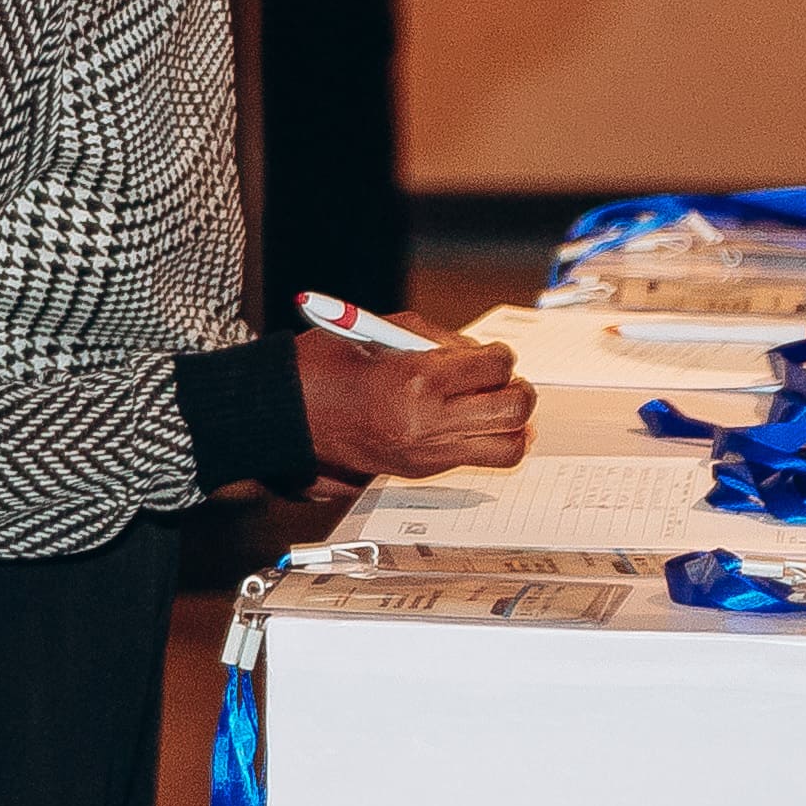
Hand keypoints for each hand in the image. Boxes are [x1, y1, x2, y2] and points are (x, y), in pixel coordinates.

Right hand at [301, 328, 531, 482]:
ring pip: (507, 448)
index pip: (494, 368)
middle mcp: (427, 422)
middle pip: (513, 411)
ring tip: (497, 406)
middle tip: (505, 381)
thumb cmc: (325, 367)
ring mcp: (425, 453)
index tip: (491, 354)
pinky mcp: (420, 471)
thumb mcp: (384, 334)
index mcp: (417, 380)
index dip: (500, 356)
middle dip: (518, 391)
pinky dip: (486, 440)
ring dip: (512, 424)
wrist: (286, 415)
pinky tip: (473, 422)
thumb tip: (478, 355)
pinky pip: (475, 459)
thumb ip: (439, 342)